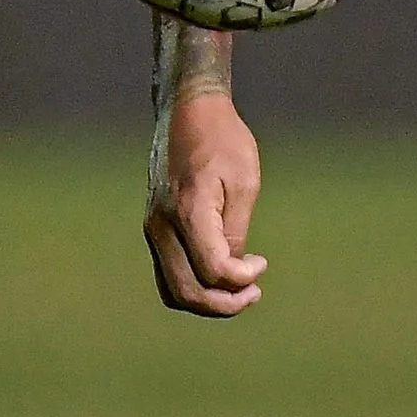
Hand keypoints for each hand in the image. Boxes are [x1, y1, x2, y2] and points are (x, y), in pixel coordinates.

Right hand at [147, 91, 268, 314]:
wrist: (187, 112)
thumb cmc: (223, 140)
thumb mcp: (244, 181)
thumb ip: (235, 230)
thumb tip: (231, 269)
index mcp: (188, 212)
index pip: (212, 269)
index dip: (241, 279)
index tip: (262, 263)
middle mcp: (162, 227)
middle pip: (186, 292)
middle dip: (223, 304)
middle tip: (254, 293)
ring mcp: (153, 229)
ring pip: (172, 289)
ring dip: (206, 300)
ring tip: (239, 290)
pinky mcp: (154, 228)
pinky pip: (168, 272)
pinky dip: (193, 284)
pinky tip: (220, 274)